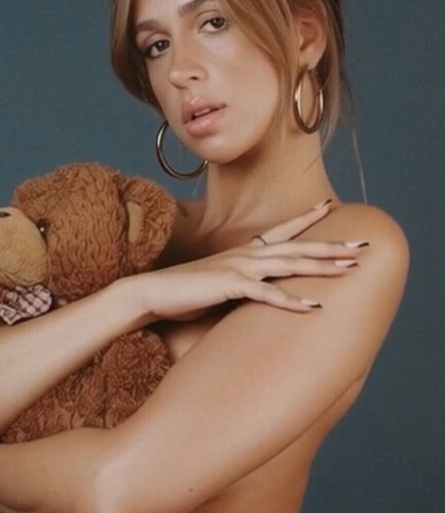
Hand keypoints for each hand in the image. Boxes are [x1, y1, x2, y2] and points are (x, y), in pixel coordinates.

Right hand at [136, 201, 365, 321]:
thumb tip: (252, 290)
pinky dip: (291, 301)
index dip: (306, 219)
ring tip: (350, 268)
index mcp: (242, 252)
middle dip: (331, 246)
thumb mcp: (216, 284)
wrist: (151, 293)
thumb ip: (237, 283)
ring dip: (322, 266)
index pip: (281, 231)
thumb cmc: (182, 293)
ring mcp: (239, 268)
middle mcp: (245, 255)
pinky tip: (313, 306)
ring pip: (290, 265)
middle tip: (361, 245)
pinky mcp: (230, 286)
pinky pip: (267, 294)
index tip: (329, 206)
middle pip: (297, 247)